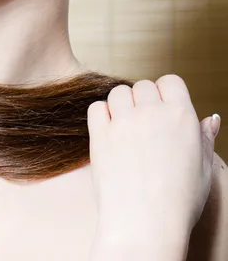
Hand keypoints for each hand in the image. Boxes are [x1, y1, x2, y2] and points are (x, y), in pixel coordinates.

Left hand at [87, 74, 219, 242]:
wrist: (144, 227)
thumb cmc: (178, 203)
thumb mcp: (203, 169)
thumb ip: (204, 138)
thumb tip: (210, 118)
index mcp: (181, 116)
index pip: (170, 81)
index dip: (166, 93)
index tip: (164, 110)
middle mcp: (152, 113)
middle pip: (143, 86)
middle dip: (144, 100)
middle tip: (146, 126)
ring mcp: (124, 122)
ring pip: (118, 92)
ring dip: (122, 105)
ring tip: (127, 129)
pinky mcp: (100, 135)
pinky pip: (96, 107)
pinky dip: (101, 115)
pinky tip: (109, 132)